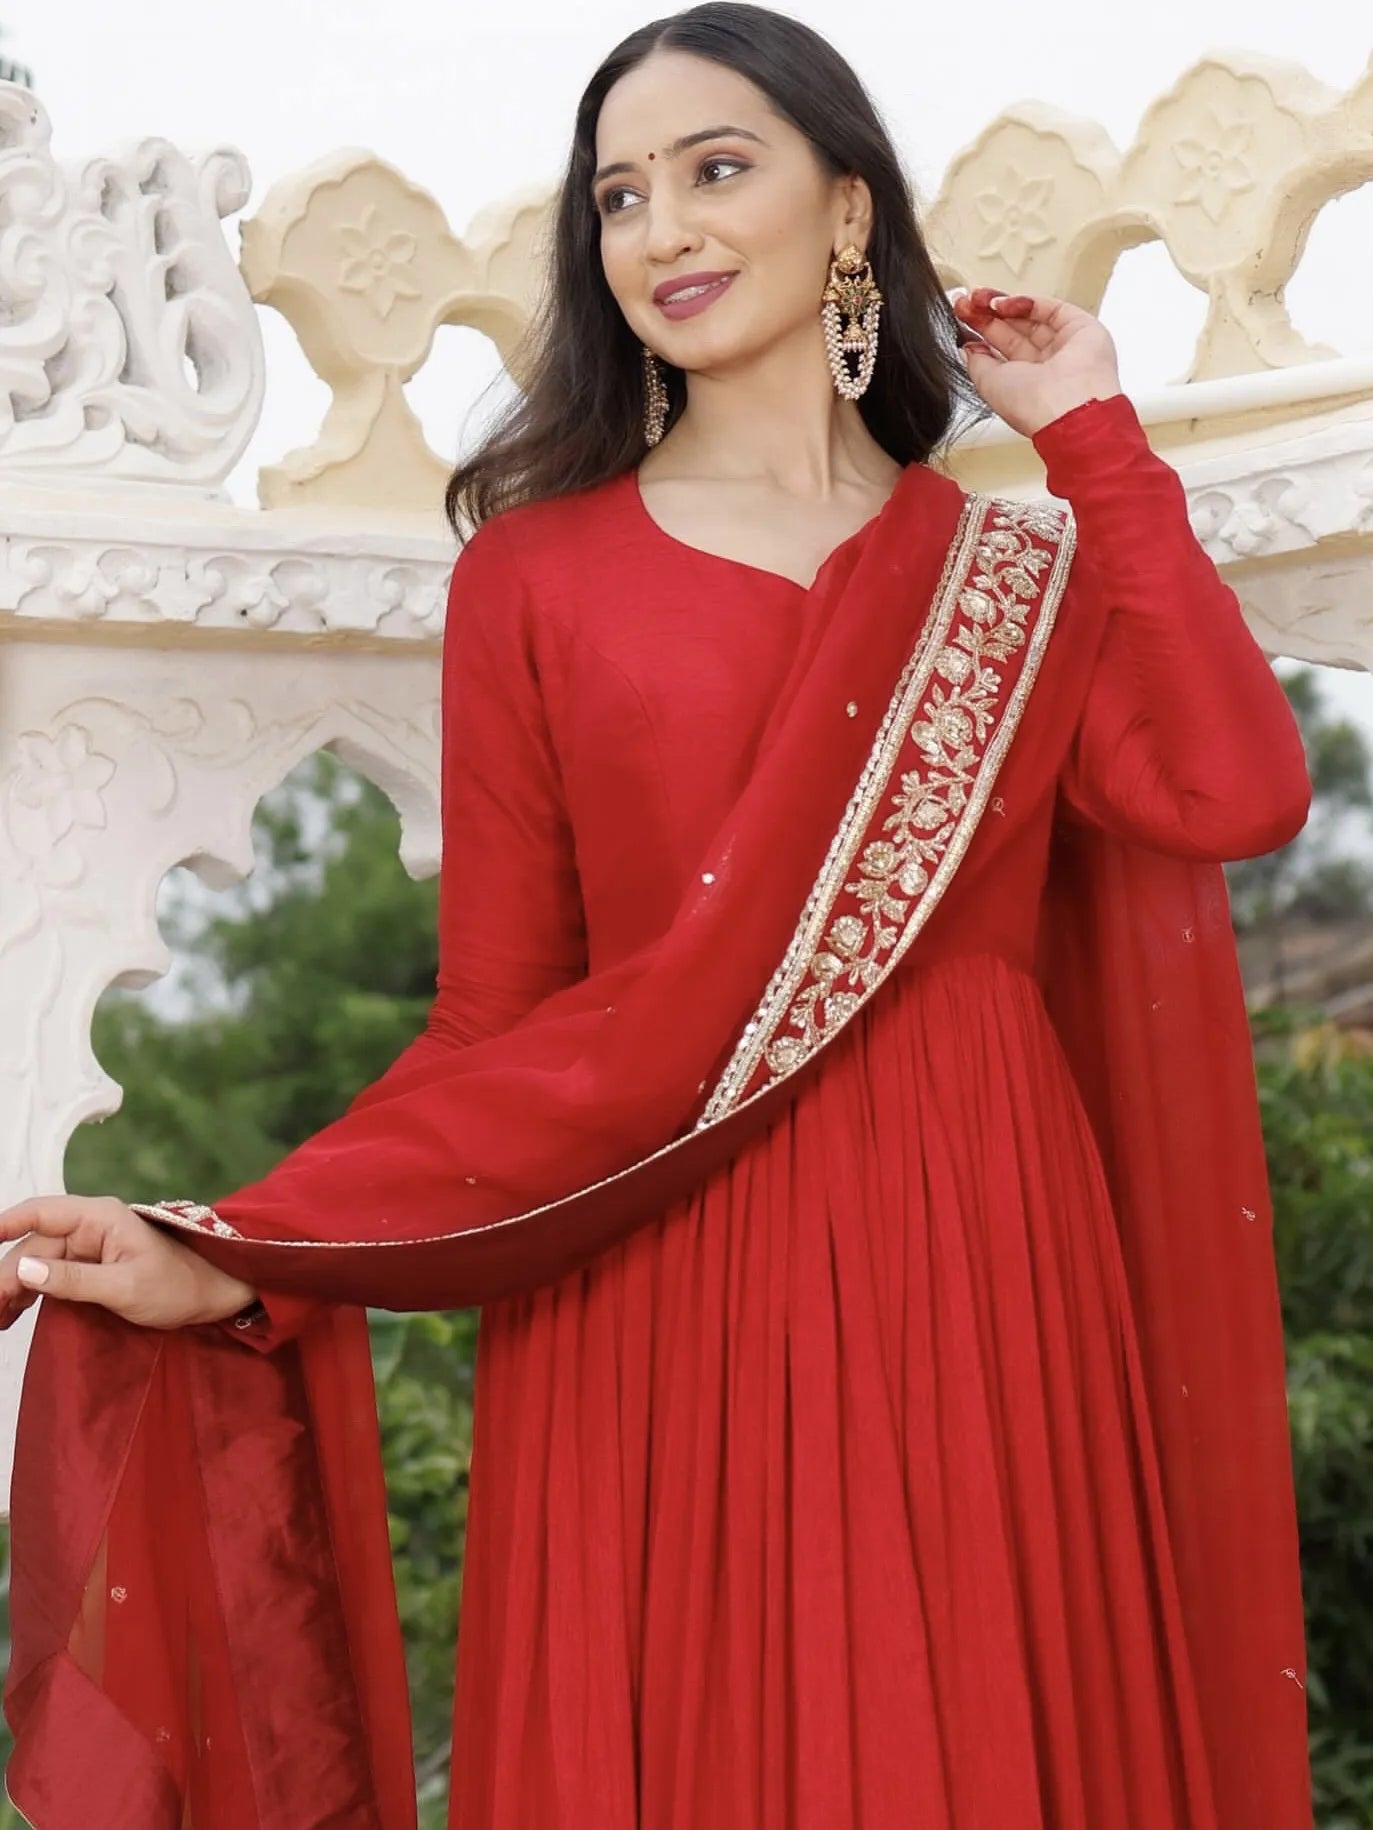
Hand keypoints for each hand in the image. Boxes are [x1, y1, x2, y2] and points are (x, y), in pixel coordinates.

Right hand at [0, 1195, 256, 1331]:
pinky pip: (49, 1276)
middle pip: (32, 1246)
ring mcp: (88, 1247)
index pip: (41, 1212)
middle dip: (5, 1276)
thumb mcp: (125, 1287)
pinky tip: (10, 1313)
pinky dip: (28, 1293)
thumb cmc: (178, 1286)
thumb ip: (73, 1279)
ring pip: (36, 1264)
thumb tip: (22, 1269)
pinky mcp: (89, 1267)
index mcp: (100, 1218)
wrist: (212, 1295)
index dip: (6, 1224)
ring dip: (12, 1288)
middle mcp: (90, 1227)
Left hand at [952, 287, 1123, 438]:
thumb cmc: (1030, 407)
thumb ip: (977, 363)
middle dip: (987, 314)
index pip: (1000, 349)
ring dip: (1002, 305)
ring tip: (979, 299)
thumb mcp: (988, 385)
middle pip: (1013, 329)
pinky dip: (1025, 302)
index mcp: (1025, 382)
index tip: (960, 315)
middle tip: (965, 302)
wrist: (1066, 406)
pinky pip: (1050, 308)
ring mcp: (1063, 345)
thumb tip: (968, 346)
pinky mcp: (1081, 327)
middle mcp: (1045, 364)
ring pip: (1030, 316)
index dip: (980, 330)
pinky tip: (1002, 303)